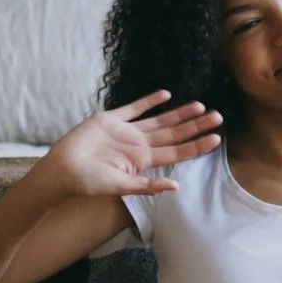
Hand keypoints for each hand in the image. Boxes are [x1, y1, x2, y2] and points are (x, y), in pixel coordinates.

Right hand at [42, 91, 220, 198]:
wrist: (63, 169)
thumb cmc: (89, 182)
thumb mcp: (120, 187)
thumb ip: (147, 185)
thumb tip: (176, 187)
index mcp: (143, 161)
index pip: (177, 151)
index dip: (196, 145)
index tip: (216, 138)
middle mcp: (139, 145)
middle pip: (174, 133)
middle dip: (196, 125)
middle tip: (218, 116)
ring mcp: (126, 131)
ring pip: (159, 120)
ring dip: (179, 113)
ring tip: (200, 106)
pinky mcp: (111, 119)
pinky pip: (134, 108)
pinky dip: (149, 101)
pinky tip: (166, 95)